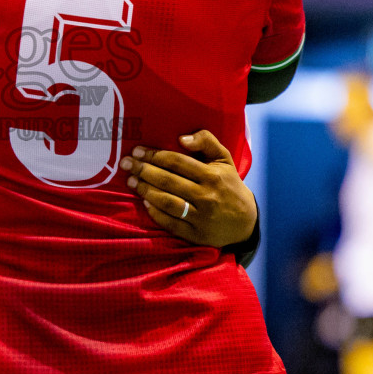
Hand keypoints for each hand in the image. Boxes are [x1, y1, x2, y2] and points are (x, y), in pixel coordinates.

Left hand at [120, 130, 256, 248]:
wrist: (246, 222)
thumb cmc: (229, 185)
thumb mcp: (224, 159)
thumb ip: (206, 141)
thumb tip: (181, 138)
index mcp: (212, 175)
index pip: (177, 162)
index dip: (154, 155)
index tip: (137, 151)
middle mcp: (206, 196)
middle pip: (168, 181)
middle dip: (144, 170)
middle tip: (126, 164)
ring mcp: (201, 217)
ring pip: (167, 201)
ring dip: (145, 190)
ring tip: (132, 182)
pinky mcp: (195, 234)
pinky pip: (170, 223)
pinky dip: (155, 212)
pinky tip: (145, 202)